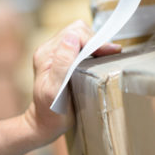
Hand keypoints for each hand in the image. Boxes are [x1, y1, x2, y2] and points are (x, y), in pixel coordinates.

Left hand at [26, 20, 121, 144]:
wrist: (44, 123)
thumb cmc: (51, 112)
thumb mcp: (55, 90)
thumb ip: (62, 63)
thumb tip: (71, 38)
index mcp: (46, 54)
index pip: (75, 33)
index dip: (94, 41)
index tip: (110, 51)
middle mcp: (48, 50)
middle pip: (78, 31)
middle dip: (96, 40)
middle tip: (110, 54)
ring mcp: (54, 53)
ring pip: (80, 35)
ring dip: (94, 44)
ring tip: (106, 55)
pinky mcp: (61, 59)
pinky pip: (80, 44)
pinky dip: (92, 48)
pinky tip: (98, 58)